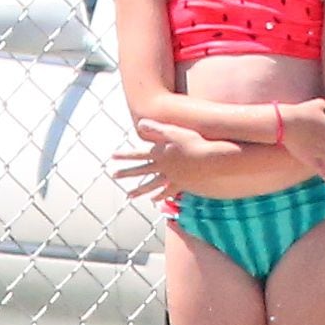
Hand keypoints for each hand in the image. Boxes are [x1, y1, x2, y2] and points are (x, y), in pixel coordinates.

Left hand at [112, 121, 227, 204]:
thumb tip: (140, 123)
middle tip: (113, 175)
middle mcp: (163, 167)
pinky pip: (167, 191)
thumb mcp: (175, 132)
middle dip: (126, 172)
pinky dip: (160, 196)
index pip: (138, 154)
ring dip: (138, 190)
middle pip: (141, 170)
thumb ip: (157, 129)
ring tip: (128, 196)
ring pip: (151, 185)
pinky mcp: (181, 185)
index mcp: (160, 154)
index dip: (125, 155)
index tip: (112, 157)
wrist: (212, 161)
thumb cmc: (195, 144)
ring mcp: (171, 177)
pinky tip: (154, 200)